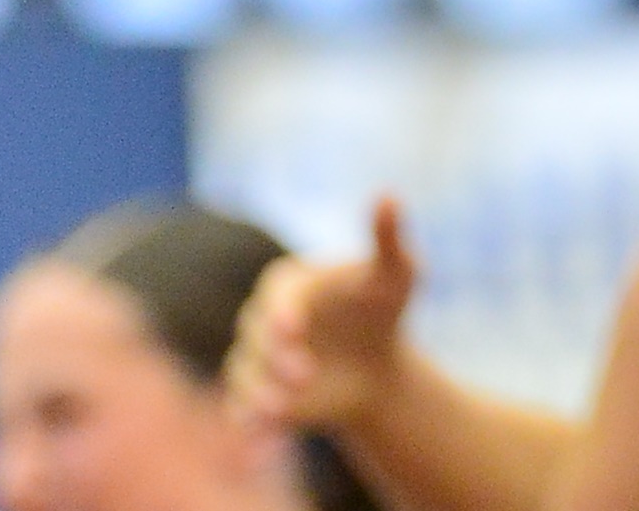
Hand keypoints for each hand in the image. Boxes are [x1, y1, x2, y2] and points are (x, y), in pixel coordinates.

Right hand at [228, 195, 418, 434]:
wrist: (374, 364)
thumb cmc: (383, 308)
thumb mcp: (396, 273)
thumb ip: (388, 238)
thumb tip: (388, 194)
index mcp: (289, 283)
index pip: (276, 293)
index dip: (282, 310)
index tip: (295, 327)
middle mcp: (261, 320)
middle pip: (256, 336)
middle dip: (275, 355)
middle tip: (303, 373)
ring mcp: (253, 359)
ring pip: (243, 376)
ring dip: (259, 393)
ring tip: (282, 410)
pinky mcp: (254, 397)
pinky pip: (242, 412)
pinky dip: (250, 427)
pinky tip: (262, 443)